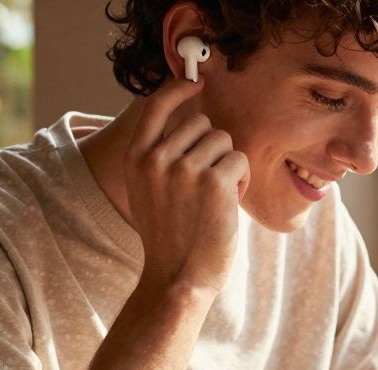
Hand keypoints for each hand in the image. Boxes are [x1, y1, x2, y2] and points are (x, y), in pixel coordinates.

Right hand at [124, 76, 250, 294]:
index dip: (179, 89)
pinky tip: (228, 205)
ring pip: (224, 141)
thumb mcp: (147, 193)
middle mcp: (157, 158)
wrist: (177, 279)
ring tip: (216, 198)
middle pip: (202, 124)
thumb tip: (189, 123)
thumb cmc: (170, 238)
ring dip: (228, 165)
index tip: (197, 82)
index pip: (156, 106)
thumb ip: (158, 158)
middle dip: (213, 148)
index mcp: (136, 159)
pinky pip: (240, 160)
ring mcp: (185, 169)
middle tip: (207, 184)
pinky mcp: (214, 181)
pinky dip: (241, 180)